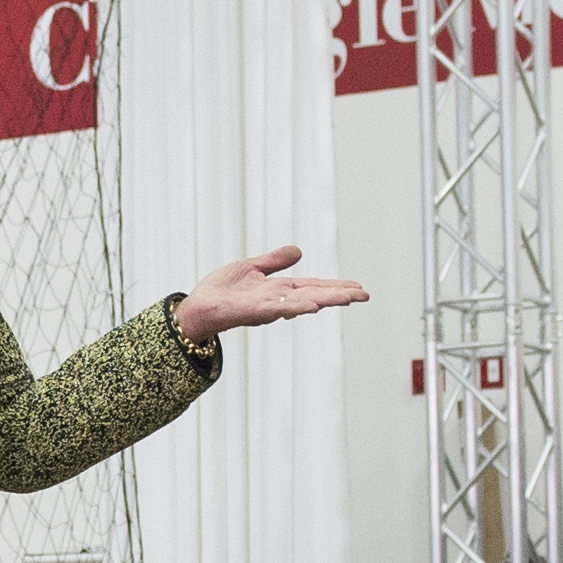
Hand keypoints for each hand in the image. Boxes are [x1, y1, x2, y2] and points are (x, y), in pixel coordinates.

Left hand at [172, 245, 370, 348]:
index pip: (314, 287)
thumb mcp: (251, 268)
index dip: (336, 287)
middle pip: (315, 296)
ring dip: (325, 301)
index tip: (359, 288)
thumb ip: (275, 261)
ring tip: (348, 298)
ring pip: (301, 303)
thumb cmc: (221, 291)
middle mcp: (278, 300)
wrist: (198, 306)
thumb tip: (298, 251)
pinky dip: (296, 308)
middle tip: (364, 295)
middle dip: (339, 295)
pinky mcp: (252, 311)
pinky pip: (277, 309)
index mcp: (280, 290)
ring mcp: (267, 307)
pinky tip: (313, 306)